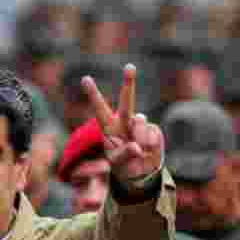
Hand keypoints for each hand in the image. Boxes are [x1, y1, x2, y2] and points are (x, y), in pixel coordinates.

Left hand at [82, 64, 163, 183]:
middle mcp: (124, 121)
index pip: (100, 109)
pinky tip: (147, 152)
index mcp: (109, 127)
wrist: (141, 172)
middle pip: (127, 100)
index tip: (85, 78)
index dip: (93, 94)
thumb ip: (124, 155)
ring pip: (139, 120)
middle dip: (129, 82)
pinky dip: (150, 146)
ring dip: (138, 135)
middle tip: (129, 67)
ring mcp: (140, 123)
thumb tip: (137, 146)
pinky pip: (152, 134)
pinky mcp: (154, 129)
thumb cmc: (123, 165)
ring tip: (137, 150)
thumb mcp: (118, 163)